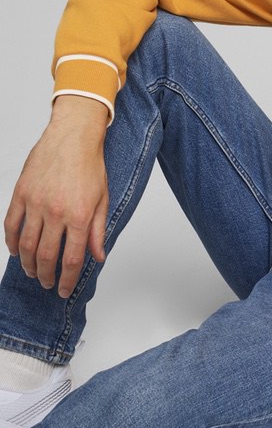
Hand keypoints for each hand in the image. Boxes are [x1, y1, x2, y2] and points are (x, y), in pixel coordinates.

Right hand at [4, 96, 108, 297]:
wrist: (73, 137)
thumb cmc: (91, 165)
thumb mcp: (103, 199)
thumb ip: (97, 230)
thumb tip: (98, 257)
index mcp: (79, 215)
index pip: (71, 259)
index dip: (66, 280)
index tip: (63, 290)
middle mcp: (55, 212)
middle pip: (47, 256)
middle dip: (46, 276)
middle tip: (47, 284)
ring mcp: (35, 204)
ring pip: (27, 245)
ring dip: (28, 264)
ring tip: (33, 272)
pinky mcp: (21, 194)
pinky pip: (12, 225)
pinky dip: (12, 242)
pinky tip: (17, 252)